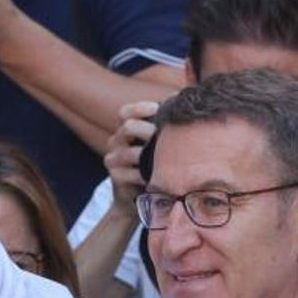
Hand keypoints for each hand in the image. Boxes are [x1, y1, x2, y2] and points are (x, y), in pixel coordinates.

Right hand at [105, 101, 159, 218]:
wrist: (137, 196)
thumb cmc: (154, 165)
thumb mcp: (158, 143)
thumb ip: (165, 125)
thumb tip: (183, 100)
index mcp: (125, 130)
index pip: (125, 112)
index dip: (140, 108)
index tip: (157, 109)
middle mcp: (116, 142)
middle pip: (127, 127)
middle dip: (148, 130)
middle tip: (164, 137)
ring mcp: (113, 160)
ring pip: (130, 152)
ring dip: (150, 156)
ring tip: (166, 159)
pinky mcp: (115, 177)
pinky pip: (134, 173)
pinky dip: (149, 175)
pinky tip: (160, 177)